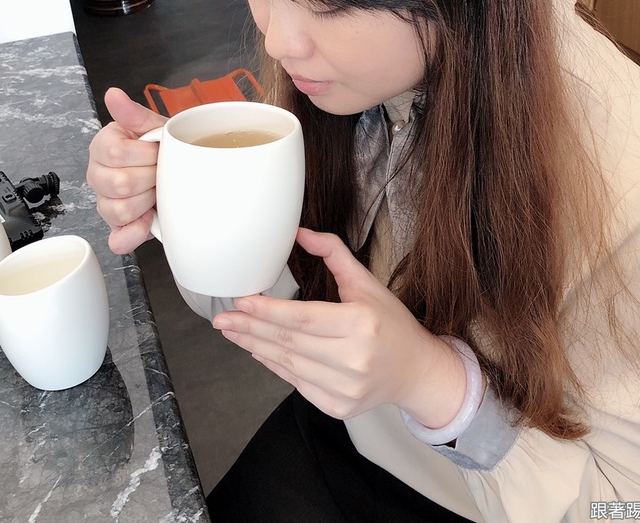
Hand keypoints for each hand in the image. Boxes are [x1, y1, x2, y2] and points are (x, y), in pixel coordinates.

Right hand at [86, 87, 165, 253]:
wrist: (178, 169)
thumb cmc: (162, 148)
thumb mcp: (154, 127)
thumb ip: (134, 114)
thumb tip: (113, 94)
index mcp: (103, 147)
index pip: (114, 153)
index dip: (144, 154)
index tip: (158, 152)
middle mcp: (98, 175)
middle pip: (119, 184)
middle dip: (151, 177)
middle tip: (163, 171)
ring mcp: (105, 203)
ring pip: (119, 210)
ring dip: (148, 201)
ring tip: (158, 190)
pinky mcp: (117, 228)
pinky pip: (119, 239)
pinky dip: (136, 233)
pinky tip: (149, 220)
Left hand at [213, 228, 466, 425]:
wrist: (416, 370)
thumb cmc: (391, 323)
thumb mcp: (367, 282)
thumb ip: (334, 253)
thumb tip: (301, 232)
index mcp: (362, 324)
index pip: (303, 318)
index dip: (269, 311)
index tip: (242, 301)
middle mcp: (354, 359)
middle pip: (290, 342)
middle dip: (251, 328)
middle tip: (223, 318)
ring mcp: (346, 388)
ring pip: (288, 365)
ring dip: (255, 347)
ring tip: (233, 332)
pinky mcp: (339, 407)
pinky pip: (296, 384)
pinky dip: (273, 366)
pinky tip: (257, 351)